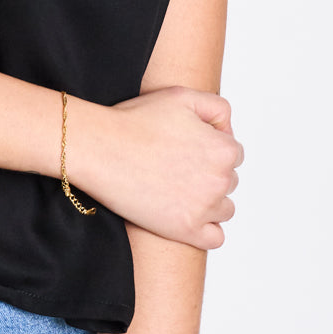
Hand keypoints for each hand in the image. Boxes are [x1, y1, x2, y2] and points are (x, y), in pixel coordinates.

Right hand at [87, 84, 242, 247]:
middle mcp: (219, 180)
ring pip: (224, 208)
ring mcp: (203, 208)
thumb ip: (217, 108)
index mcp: (223, 149)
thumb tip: (227, 131)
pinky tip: (185, 214)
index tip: (186, 147)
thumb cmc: (134, 122)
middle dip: (208, 173)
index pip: (233, 153)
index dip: (209, 148)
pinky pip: (215, 238)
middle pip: (229, 181)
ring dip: (208, 200)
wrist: (99, 148)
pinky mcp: (186, 230)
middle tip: (175, 165)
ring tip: (176, 188)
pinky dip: (206, 229)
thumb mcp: (181, 96)